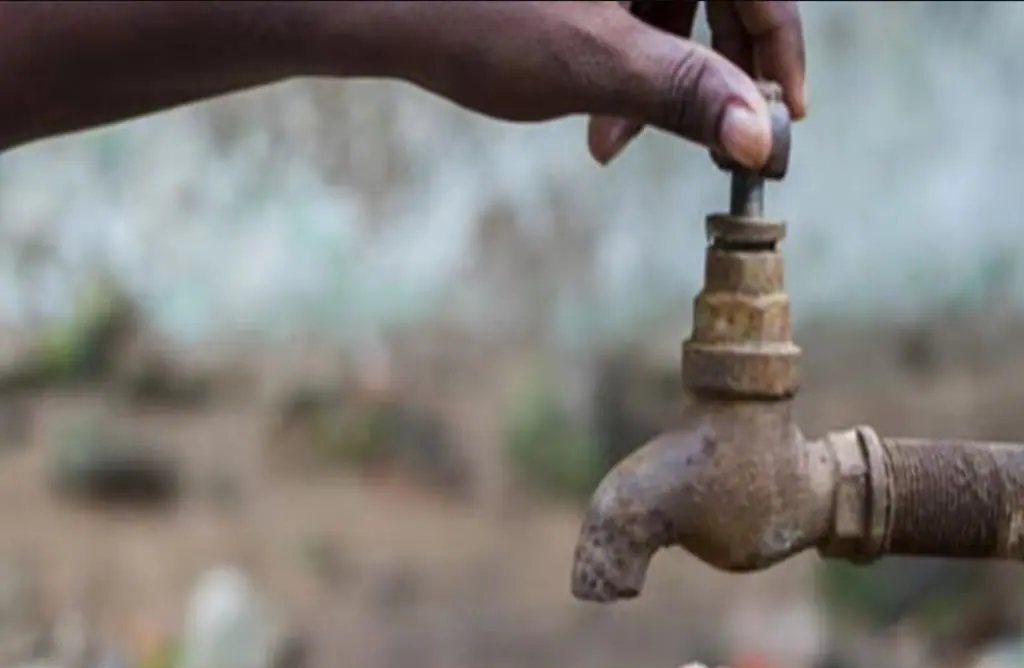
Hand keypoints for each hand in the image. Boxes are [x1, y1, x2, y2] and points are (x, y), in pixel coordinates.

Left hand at [378, 1, 803, 170]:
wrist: (369, 1)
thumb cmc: (474, 18)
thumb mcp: (594, 63)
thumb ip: (687, 93)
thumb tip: (760, 136)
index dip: (779, 52)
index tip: (784, 116)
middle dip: (709, 74)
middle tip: (706, 142)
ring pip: (668, 2)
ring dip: (656, 77)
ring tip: (611, 141)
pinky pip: (625, 1)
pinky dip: (621, 57)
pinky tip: (593, 111)